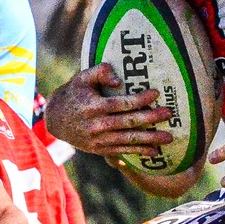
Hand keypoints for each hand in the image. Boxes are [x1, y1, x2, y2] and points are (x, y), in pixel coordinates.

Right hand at [43, 64, 171, 159]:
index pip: (122, 103)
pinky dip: (139, 152)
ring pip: (129, 140)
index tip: (157, 93)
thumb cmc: (73, 93)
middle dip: (151, 118)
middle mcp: (98, 125)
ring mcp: (99, 140)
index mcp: (94, 106)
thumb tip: (118, 80)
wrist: (55, 119)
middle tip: (170, 113)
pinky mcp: (100, 149)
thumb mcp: (82, 77)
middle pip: (129, 122)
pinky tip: (155, 152)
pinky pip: (122, 151)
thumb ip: (101, 71)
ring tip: (169, 137)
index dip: (140, 99)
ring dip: (150, 139)